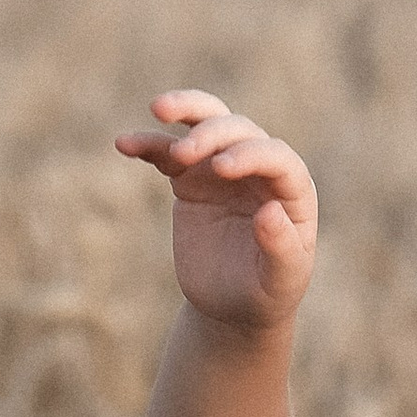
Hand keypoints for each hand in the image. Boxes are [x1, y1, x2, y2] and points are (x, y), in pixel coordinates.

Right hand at [115, 90, 316, 332]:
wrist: (232, 306)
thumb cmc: (266, 293)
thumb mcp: (280, 280)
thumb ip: (281, 249)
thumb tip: (270, 211)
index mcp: (291, 191)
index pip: (276, 157)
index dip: (250, 154)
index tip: (221, 168)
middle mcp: (260, 170)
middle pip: (237, 130)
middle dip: (211, 134)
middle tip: (184, 154)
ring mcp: (223, 169)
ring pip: (207, 121)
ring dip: (184, 109)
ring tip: (157, 110)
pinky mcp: (191, 179)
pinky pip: (168, 152)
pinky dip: (148, 144)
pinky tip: (124, 144)